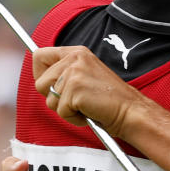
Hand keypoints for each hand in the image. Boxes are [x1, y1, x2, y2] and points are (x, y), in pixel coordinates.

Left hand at [32, 46, 147, 134]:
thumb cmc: (108, 100)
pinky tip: (89, 112)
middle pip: (40, 82)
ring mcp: (74, 73)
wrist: (130, 110)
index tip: (50, 86)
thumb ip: (66, 74)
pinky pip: (61, 111)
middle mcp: (74, 58)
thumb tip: (41, 81)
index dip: (40, 74)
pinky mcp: (75, 89)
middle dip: (53, 97)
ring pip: (49, 99)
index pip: (39, 55)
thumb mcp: (86, 76)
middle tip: (76, 100)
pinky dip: (73, 118)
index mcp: (77, 52)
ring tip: (85, 106)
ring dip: (65, 109)